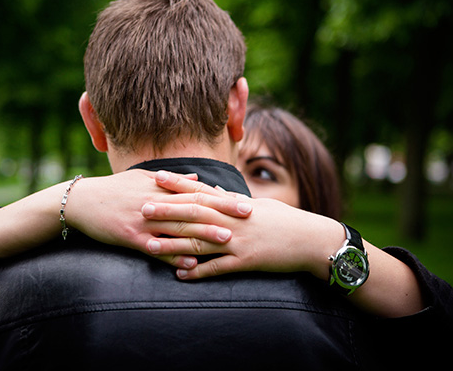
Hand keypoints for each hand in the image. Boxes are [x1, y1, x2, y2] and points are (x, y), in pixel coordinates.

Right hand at [65, 170, 250, 267]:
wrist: (79, 201)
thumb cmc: (114, 189)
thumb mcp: (143, 178)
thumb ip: (173, 181)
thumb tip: (198, 179)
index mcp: (161, 187)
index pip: (199, 193)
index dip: (223, 198)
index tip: (245, 203)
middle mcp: (156, 201)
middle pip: (194, 208)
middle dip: (222, 213)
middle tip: (247, 219)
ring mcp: (143, 220)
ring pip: (179, 228)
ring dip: (204, 234)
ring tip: (227, 240)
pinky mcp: (130, 236)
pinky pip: (156, 249)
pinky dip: (174, 256)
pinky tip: (191, 264)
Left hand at [143, 171, 342, 280]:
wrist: (312, 239)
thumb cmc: (287, 220)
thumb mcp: (260, 204)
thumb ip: (233, 198)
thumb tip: (214, 188)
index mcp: (236, 205)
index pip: (201, 190)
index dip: (178, 184)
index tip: (156, 177)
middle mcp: (234, 221)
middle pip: (194, 213)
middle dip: (166, 210)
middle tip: (140, 208)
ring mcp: (239, 241)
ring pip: (200, 242)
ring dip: (173, 244)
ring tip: (149, 244)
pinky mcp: (247, 261)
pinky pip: (218, 268)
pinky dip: (198, 272)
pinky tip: (179, 276)